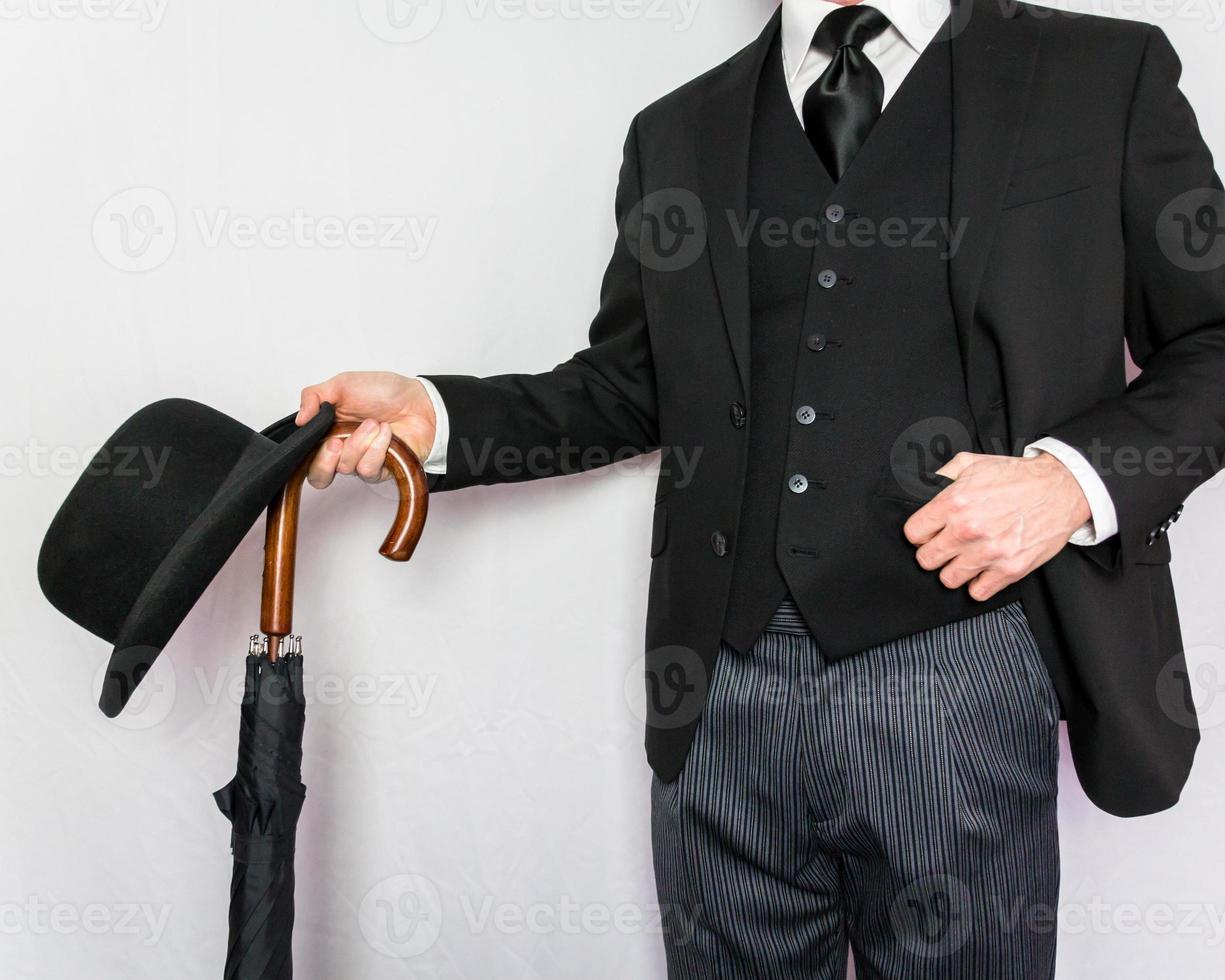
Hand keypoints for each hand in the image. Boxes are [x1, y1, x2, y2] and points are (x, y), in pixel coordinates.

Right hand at [296, 372, 436, 488]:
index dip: (305, 453)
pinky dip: (377, 448)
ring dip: (359, 443)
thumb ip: (314, 396)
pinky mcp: (380, 470)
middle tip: (337, 441)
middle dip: (325, 460)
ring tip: (374, 424)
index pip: (306, 456)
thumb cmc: (384, 392)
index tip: (317, 436)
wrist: (419, 401)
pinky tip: (386, 433)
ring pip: (345, 467)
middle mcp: (342, 449)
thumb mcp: (341, 384)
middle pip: (319, 476)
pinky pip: (368, 470)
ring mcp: (361, 461)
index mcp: (328, 431)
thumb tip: (299, 419)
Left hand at [903, 451, 1092, 601]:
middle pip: (926, 560)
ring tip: (964, 558)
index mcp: (954, 503)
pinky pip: (977, 592)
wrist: (1061, 489)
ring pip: (948, 579)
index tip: (928, 534)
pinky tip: (983, 570)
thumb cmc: (1016, 476)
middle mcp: (968, 529)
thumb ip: (941, 476)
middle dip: (932, 553)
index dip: (919, 534)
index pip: (913, 533)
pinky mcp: (1010, 569)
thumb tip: (919, 487)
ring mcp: (989, 552)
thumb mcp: (972, 463)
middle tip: (945, 547)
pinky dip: (978, 584)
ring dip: (954, 570)